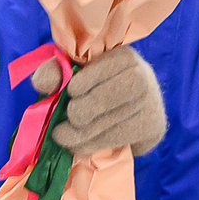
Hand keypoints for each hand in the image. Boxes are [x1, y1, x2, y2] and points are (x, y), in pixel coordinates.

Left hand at [51, 45, 166, 155]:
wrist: (134, 109)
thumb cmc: (98, 86)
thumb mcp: (76, 73)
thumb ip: (55, 72)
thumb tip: (44, 85)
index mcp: (122, 55)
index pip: (101, 68)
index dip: (80, 84)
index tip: (71, 91)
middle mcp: (142, 75)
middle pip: (106, 97)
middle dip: (79, 112)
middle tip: (65, 120)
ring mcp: (151, 102)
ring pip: (108, 123)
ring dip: (79, 135)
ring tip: (64, 136)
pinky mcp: (154, 126)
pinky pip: (116, 138)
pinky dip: (92, 144)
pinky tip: (81, 143)